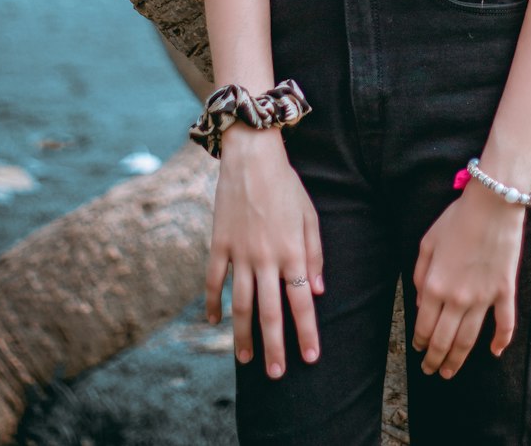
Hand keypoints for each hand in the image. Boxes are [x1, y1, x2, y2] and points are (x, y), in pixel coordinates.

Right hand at [205, 124, 323, 379]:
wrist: (252, 156)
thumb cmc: (286, 184)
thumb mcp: (309, 215)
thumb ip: (315, 254)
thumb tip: (317, 291)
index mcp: (292, 252)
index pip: (302, 302)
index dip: (306, 332)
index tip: (310, 358)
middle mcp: (266, 258)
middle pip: (270, 312)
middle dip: (275, 346)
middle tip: (276, 374)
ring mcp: (240, 253)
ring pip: (240, 305)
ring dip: (242, 335)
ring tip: (246, 359)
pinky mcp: (219, 244)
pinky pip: (214, 281)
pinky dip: (213, 303)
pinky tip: (214, 322)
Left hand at [412, 182, 525, 378]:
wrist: (491, 204)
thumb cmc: (457, 219)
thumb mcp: (427, 242)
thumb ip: (420, 274)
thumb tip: (421, 303)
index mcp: (435, 285)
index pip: (424, 325)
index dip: (419, 342)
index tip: (417, 351)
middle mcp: (457, 298)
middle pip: (445, 340)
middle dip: (435, 359)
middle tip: (431, 371)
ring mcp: (483, 298)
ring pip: (469, 340)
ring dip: (458, 359)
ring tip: (450, 372)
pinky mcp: (504, 292)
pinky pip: (505, 324)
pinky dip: (501, 342)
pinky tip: (496, 353)